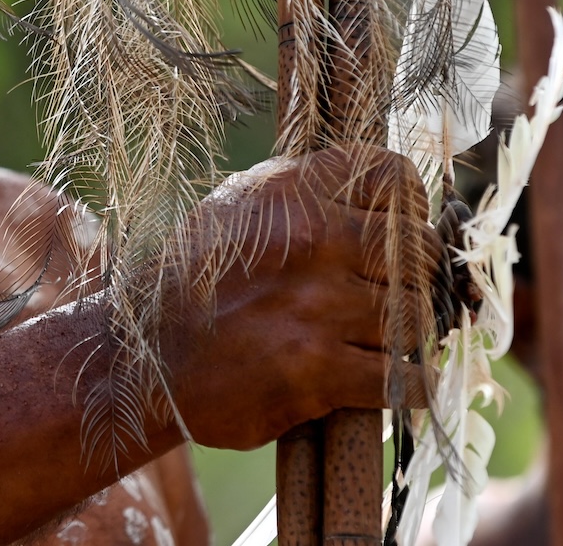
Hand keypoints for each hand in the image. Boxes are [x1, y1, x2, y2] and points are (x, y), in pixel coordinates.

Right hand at [160, 146, 432, 449]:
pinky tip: (394, 381)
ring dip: (405, 334)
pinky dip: (409, 384)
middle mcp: (312, 240)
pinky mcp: (319, 371)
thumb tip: (380, 192)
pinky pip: (406, 377)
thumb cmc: (195, 282)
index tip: (402, 230)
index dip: (411, 206)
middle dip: (413, 278)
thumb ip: (307, 193)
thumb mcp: (240, 207)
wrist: (143, 359)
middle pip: (419, 252)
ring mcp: (319, 307)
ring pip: (416, 315)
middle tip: (391, 295)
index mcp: (295, 191)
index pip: (395, 177)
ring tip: (378, 338)